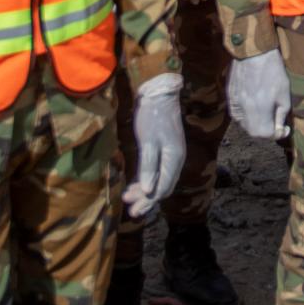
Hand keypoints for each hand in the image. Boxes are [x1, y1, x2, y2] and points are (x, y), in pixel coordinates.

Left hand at [124, 73, 184, 216]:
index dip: (148, 201)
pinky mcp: (163, 149)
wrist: (159, 93)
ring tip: (128, 198)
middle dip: (146, 200)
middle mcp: (174, 160)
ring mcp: (170, 154)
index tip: (133, 210)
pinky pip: (156, 171)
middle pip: (162, 186)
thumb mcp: (148, 142)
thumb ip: (149, 166)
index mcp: (173, 159)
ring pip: (159, 179)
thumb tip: (149, 190)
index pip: (163, 187)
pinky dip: (146, 180)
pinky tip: (136, 185)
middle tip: (131, 211)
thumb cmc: (153, 116)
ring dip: (145, 191)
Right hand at [226, 49, 290, 140]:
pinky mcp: (229, 97)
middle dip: (266, 132)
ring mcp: (234, 104)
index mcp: (259, 110)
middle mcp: (244, 111)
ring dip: (255, 125)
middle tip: (276, 124)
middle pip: (253, 133)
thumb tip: (280, 128)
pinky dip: (246, 117)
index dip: (277, 134)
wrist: (252, 52)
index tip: (285, 129)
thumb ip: (281, 114)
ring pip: (243, 124)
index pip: (265, 134)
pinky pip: (237, 114)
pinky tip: (254, 108)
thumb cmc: (273, 71)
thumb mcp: (284, 93)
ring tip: (266, 115)